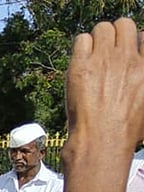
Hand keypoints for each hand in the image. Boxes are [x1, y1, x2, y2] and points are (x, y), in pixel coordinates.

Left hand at [66, 19, 143, 148]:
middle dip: (115, 36)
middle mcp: (129, 59)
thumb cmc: (126, 129)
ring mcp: (105, 60)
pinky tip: (81, 63)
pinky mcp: (81, 65)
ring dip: (97, 39)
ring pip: (103, 28)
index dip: (133, 44)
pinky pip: (81, 39)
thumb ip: (141, 80)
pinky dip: (81, 47)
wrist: (103, 140)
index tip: (125, 56)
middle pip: (124, 25)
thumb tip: (135, 71)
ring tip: (93, 57)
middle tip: (107, 53)